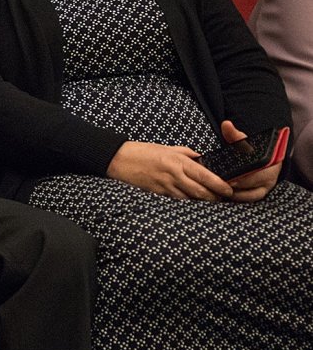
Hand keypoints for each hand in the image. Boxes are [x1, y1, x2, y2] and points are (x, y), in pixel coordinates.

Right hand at [106, 140, 231, 200]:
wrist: (120, 159)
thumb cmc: (144, 151)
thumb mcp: (169, 148)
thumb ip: (188, 155)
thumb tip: (203, 160)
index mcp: (178, 161)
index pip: (204, 175)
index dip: (219, 184)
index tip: (229, 189)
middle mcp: (173, 175)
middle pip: (200, 191)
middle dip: (214, 197)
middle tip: (224, 198)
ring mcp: (165, 186)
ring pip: (190, 198)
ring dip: (202, 201)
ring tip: (212, 201)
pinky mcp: (158, 193)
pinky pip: (177, 200)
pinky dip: (187, 201)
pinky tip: (193, 201)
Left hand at [219, 119, 281, 202]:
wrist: (261, 158)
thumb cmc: (250, 150)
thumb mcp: (243, 141)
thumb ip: (234, 134)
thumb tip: (226, 124)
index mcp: (270, 161)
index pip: (258, 172)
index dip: (243, 178)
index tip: (229, 180)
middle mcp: (271, 175)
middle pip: (253, 185)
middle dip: (236, 186)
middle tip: (220, 186)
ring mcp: (266, 186)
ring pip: (251, 195)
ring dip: (236, 194)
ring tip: (220, 191)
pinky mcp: (260, 193)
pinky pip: (249, 199)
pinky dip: (237, 198)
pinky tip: (224, 195)